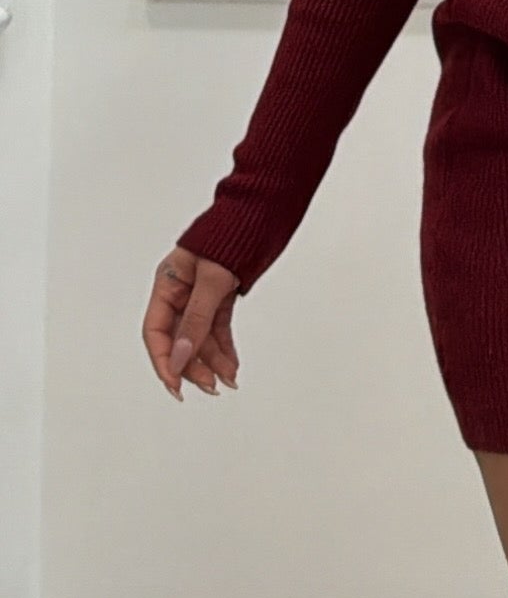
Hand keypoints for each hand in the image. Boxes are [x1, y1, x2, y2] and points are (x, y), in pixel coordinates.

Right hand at [143, 246, 240, 401]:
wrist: (262, 210)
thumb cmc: (232, 233)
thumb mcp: (211, 280)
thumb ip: (197, 319)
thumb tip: (180, 357)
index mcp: (167, 283)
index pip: (157, 331)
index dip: (164, 360)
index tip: (176, 385)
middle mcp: (181, 291)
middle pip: (178, 338)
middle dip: (192, 365)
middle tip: (210, 386)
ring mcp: (201, 294)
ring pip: (201, 337)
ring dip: (213, 360)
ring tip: (229, 380)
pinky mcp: (221, 295)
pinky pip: (218, 328)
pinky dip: (225, 347)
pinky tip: (232, 365)